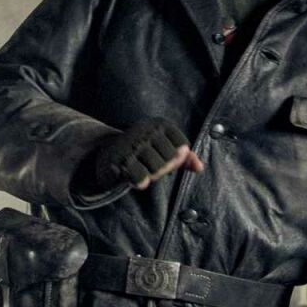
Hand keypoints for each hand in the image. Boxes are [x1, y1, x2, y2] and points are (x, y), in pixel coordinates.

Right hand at [75, 117, 202, 193]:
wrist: (106, 152)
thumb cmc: (142, 152)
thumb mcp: (164, 150)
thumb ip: (184, 158)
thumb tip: (199, 168)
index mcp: (160, 124)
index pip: (182, 148)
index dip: (174, 158)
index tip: (160, 155)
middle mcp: (146, 129)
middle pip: (170, 158)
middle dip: (162, 167)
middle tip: (148, 164)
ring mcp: (132, 143)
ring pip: (157, 168)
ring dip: (151, 175)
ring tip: (140, 169)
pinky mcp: (120, 160)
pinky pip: (141, 177)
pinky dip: (141, 182)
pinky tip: (136, 179)